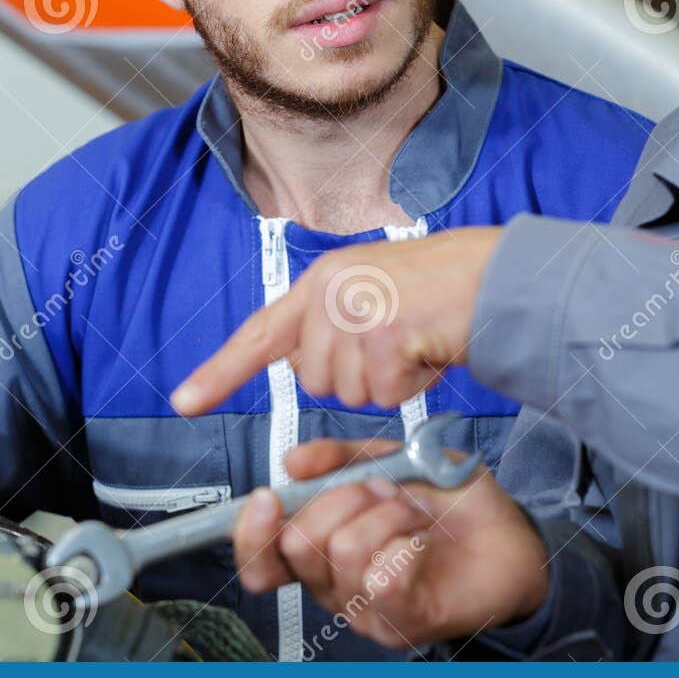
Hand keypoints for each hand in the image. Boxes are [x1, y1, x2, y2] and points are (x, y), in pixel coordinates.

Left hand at [173, 227, 501, 412]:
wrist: (493, 276)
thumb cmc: (441, 290)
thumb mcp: (371, 292)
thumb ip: (332, 324)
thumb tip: (307, 366)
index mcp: (323, 279)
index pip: (261, 331)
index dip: (221, 371)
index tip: (185, 401)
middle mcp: (330, 293)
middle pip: (316, 379)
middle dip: (357, 376)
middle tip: (397, 345)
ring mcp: (354, 314)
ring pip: (348, 392)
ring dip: (386, 381)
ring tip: (415, 344)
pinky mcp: (381, 337)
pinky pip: (382, 394)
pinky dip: (409, 384)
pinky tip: (427, 351)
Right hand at [231, 436, 549, 649]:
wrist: (511, 535)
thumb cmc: (451, 503)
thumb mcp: (394, 460)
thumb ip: (341, 457)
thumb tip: (293, 461)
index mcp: (322, 548)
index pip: (262, 560)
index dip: (251, 533)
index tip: (267, 497)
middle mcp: (334, 584)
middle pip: (297, 545)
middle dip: (342, 497)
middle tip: (385, 488)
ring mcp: (366, 609)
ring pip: (342, 551)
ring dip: (387, 514)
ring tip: (416, 514)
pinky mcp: (401, 623)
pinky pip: (382, 578)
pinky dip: (406, 544)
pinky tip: (422, 542)